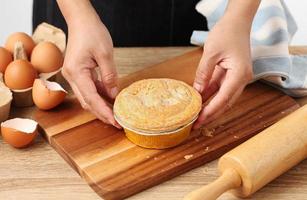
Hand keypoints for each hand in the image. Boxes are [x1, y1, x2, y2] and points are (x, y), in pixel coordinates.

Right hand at [62, 15, 120, 127]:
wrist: (82, 21)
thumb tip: (114, 94)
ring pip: (88, 97)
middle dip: (102, 113)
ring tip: (116, 113)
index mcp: (76, 72)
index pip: (91, 98)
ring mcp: (74, 75)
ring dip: (101, 106)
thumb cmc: (92, 32)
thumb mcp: (105, 54)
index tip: (115, 121)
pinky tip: (111, 99)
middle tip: (117, 122)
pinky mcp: (78, 73)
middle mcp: (72, 76)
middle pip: (87, 102)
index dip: (104, 111)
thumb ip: (110, 76)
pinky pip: (89, 88)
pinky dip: (100, 95)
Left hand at [193, 14, 252, 128]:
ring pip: (223, 98)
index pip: (223, 99)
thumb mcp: (211, 53)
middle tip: (195, 125)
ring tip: (196, 117)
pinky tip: (199, 103)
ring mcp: (237, 78)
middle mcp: (241, 79)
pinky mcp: (231, 75)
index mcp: (239, 75)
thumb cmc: (227, 33)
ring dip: (210, 107)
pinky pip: (220, 89)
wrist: (237, 22)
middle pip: (225, 103)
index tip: (199, 121)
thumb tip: (196, 91)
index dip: (210, 112)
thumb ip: (203, 73)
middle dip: (210, 115)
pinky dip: (210, 97)